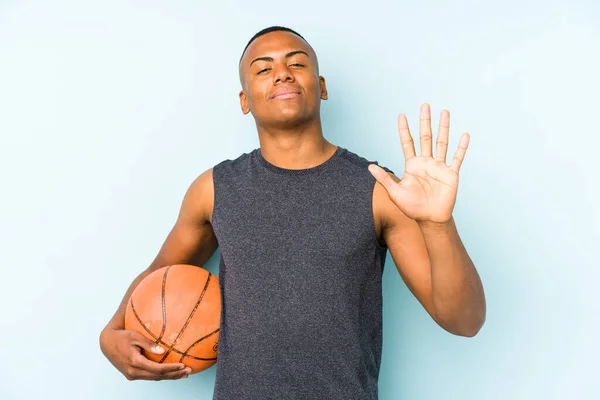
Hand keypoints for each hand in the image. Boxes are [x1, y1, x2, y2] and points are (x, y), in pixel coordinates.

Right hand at [99, 328, 191, 380]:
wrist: (106, 344)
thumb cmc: (121, 337)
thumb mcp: (134, 336)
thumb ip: (148, 343)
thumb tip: (163, 351)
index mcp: (135, 362)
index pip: (157, 369)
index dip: (171, 369)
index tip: (183, 365)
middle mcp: (133, 372)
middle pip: (158, 376)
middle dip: (174, 375)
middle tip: (189, 371)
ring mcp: (132, 375)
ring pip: (154, 378)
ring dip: (169, 377)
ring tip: (183, 374)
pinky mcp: (132, 374)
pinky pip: (149, 377)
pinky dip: (161, 376)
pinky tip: (170, 373)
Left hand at [368, 103, 469, 224]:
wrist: (430, 219)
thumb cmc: (412, 207)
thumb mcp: (395, 192)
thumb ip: (384, 178)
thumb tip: (369, 166)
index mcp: (412, 165)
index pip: (407, 143)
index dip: (404, 130)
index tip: (401, 116)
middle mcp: (426, 162)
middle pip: (425, 137)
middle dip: (425, 121)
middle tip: (425, 105)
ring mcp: (439, 166)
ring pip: (442, 143)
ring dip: (443, 127)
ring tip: (444, 112)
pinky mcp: (451, 174)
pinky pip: (457, 158)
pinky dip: (461, 147)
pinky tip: (464, 135)